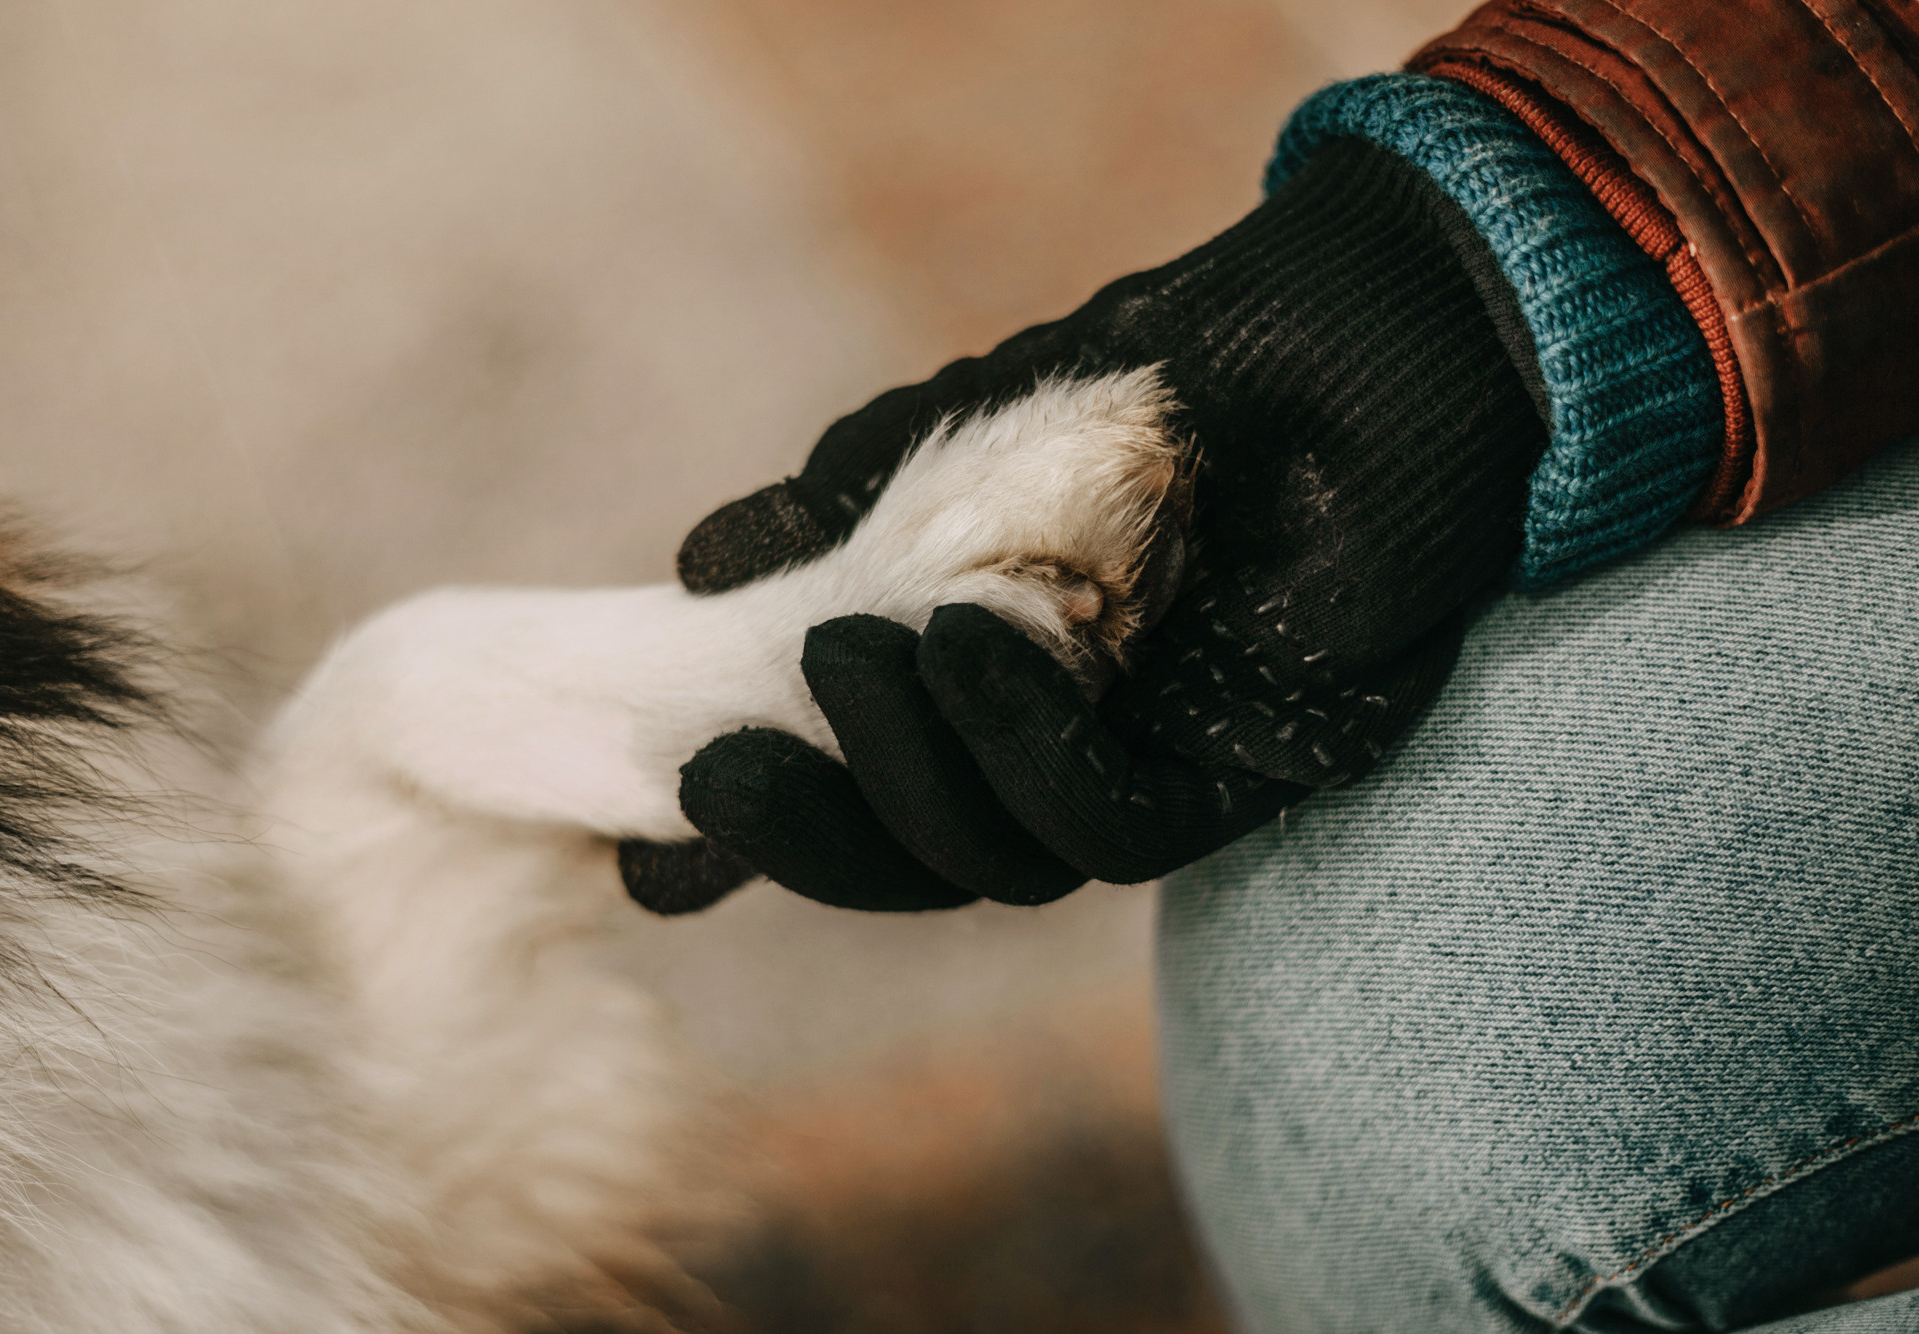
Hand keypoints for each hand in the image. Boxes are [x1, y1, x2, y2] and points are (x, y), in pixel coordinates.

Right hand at [622, 136, 1545, 912]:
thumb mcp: (950, 433)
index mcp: (981, 697)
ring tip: (852, 649)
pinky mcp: (1248, 776)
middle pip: (916, 864)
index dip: (761, 838)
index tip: (651, 861)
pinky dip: (1017, 748)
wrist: (1358, 323)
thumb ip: (831, 516)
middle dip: (806, 834)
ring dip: (902, 774)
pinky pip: (1110, 826)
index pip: (861, 805)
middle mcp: (1058, 754)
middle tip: (714, 771)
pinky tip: (972, 639)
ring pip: (1002, 862)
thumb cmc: (1154, 374)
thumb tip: (695, 575)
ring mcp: (1151, 772)